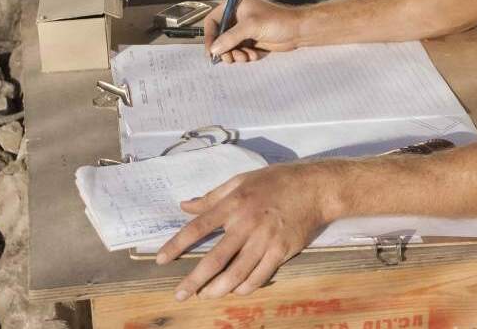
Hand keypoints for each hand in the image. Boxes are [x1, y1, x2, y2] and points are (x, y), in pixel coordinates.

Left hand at [155, 162, 332, 299]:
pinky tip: (235, 291)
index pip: (198, 227)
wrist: (315, 188)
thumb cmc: (276, 181)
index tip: (161, 259)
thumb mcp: (241, 180)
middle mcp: (246, 223)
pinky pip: (259, 276)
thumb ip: (212, 196)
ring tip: (206, 296)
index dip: (177, 245)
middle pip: (214, 258)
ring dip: (218, 289)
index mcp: (233, 203)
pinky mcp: (281, 251)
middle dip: (194, 279)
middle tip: (180, 294)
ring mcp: (265, 239)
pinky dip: (245, 287)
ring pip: (236, 273)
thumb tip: (185, 206)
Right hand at [204, 0, 302, 63]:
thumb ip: (231, 37)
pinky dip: (245, 56)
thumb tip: (213, 50)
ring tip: (245, 57)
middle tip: (229, 59)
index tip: (210, 51)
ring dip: (236, 54)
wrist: (298, 31)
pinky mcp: (251, 41)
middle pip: (220, 36)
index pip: (213, 20)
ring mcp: (244, 30)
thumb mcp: (251, 27)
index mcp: (235, 6)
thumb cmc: (277, 21)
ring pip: (230, 46)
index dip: (209, 36)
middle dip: (225, 49)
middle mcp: (237, 17)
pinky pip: (240, 51)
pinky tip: (254, 55)